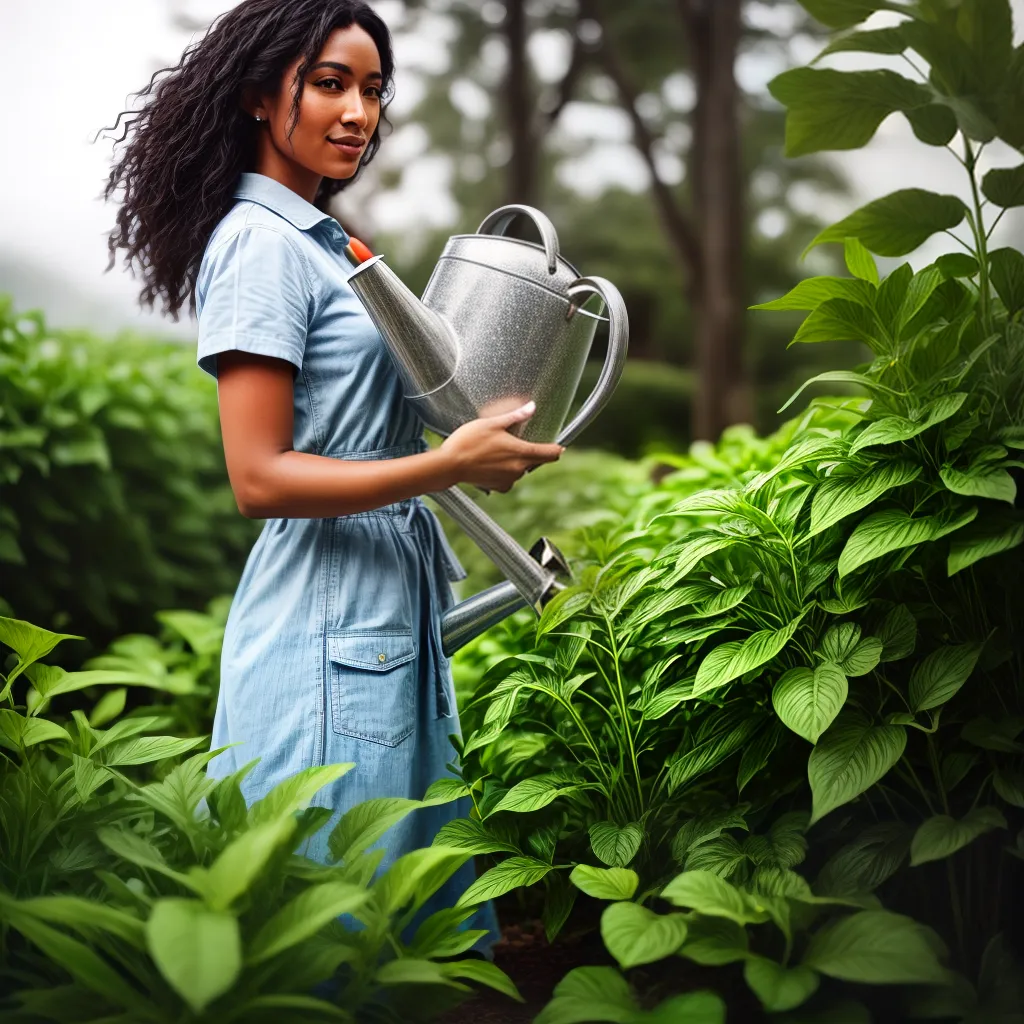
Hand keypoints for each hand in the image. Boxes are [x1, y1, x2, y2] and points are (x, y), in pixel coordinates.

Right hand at [439, 401, 563, 492]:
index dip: (556, 449)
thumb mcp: (492, 423)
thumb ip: (515, 416)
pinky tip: (490, 462)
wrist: (449, 465)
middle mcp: (519, 469)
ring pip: (520, 469)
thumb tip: (532, 407)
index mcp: (521, 453)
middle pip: (534, 461)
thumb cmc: (469, 442)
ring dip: (514, 462)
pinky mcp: (498, 487)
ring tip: (496, 450)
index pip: (550, 454)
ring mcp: (509, 480)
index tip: (559, 446)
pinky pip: (508, 478)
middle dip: (529, 452)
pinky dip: (503, 471)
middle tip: (513, 441)